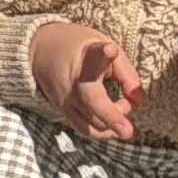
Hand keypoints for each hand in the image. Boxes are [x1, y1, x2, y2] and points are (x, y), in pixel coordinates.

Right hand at [28, 19, 140, 140]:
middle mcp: (75, 80)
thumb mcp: (105, 46)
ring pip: (92, 124)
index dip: (105, 53)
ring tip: (123, 114)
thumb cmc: (80, 47)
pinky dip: (102, 131)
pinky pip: (85, 129)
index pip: (96, 55)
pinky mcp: (63, 110)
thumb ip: (126, 72)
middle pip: (92, 101)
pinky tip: (113, 125)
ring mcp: (66, 98)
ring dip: (113, 125)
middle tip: (127, 131)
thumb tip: (138, 100)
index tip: (110, 49)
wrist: (39, 49)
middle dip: (111, 117)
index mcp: (88, 57)